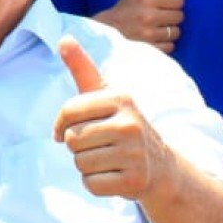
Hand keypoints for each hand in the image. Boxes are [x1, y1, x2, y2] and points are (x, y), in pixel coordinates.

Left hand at [52, 36, 172, 199]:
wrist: (161, 168)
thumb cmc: (122, 126)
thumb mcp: (106, 95)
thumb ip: (83, 68)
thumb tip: (63, 37)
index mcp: (121, 98)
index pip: (69, 111)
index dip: (61, 125)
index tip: (67, 130)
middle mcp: (131, 124)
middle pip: (73, 140)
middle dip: (79, 147)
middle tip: (101, 145)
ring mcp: (135, 154)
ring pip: (80, 163)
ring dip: (88, 166)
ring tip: (109, 159)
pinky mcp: (135, 182)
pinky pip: (91, 184)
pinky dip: (97, 184)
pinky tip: (114, 176)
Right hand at [93, 0, 185, 52]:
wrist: (104, 33)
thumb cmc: (122, 9)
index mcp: (146, 0)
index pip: (179, 0)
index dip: (174, 2)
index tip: (165, 5)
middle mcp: (149, 17)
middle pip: (180, 17)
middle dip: (172, 17)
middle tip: (161, 18)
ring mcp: (149, 35)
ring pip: (176, 32)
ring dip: (169, 32)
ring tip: (157, 29)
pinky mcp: (150, 50)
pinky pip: (170, 47)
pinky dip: (165, 45)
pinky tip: (155, 40)